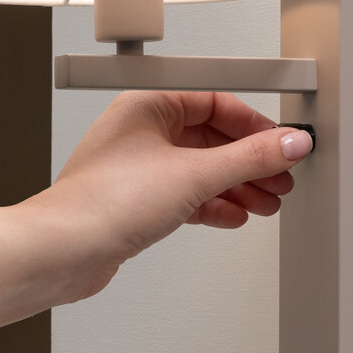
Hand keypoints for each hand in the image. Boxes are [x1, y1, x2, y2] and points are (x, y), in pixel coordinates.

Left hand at [0, 92, 312, 332]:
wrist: (64, 251)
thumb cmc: (103, 202)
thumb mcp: (194, 174)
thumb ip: (250, 159)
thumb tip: (288, 144)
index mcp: (147, 105)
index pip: (216, 101)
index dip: (254, 124)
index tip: (282, 143)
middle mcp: (140, 132)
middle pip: (212, 137)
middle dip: (250, 162)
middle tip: (280, 178)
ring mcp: (137, 168)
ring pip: (201, 170)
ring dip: (237, 186)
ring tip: (267, 202)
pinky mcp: (136, 202)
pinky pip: (185, 195)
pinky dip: (212, 204)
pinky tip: (234, 215)